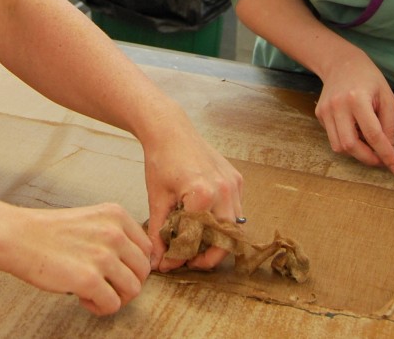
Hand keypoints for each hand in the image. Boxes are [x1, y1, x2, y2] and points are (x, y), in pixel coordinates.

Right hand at [3, 203, 151, 314]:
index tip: (114, 272)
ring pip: (133, 290)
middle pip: (143, 271)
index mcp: (116, 215)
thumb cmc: (49, 232)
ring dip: (115, 297)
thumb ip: (114, 236)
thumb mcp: (91, 220)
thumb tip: (135, 266)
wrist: (17, 237)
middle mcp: (114, 233)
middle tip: (105, 286)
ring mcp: (103, 256)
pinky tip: (83, 299)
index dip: (132, 265)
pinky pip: (112, 304)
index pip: (146, 248)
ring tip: (94, 293)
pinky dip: (100, 308)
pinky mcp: (89, 279)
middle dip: (126, 284)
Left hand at [141, 121, 242, 272]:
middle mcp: (224, 190)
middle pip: (224, 239)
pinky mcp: (237, 180)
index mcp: (202, 194)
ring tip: (196, 245)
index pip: (196, 239)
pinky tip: (204, 223)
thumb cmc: (161, 160)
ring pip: (234, 227)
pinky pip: (236, 210)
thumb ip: (158, 233)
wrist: (170, 130)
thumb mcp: (156, 199)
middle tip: (188, 261)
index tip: (169, 264)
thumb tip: (157, 262)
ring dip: (217, 240)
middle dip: (208, 255)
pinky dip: (223, 222)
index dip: (182, 256)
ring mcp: (234, 185)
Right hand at [313, 51, 393, 172]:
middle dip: (368, 158)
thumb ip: (390, 124)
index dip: (386, 154)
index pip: (373, 134)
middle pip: (350, 145)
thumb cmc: (368, 78)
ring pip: (339, 146)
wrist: (341, 63)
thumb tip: (389, 148)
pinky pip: (333, 138)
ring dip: (356, 152)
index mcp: (357, 99)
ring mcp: (325, 111)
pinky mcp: (319, 115)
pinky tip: (355, 129)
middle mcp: (337, 106)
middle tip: (381, 160)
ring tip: (368, 141)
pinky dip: (347, 141)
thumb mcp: (387, 97)